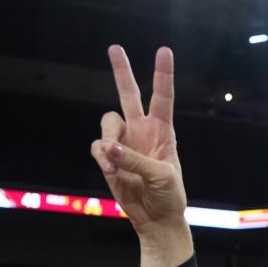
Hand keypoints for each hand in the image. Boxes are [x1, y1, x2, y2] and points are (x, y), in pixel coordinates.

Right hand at [90, 46, 187, 238]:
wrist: (156, 219)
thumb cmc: (169, 196)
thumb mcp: (163, 177)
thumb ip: (136, 160)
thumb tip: (109, 147)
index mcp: (163, 131)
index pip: (163, 97)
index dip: (162, 74)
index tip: (164, 51)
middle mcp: (142, 131)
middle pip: (129, 94)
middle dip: (122, 71)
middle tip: (115, 48)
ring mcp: (124, 143)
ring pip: (107, 121)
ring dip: (108, 138)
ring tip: (115, 162)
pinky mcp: (109, 158)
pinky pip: (98, 146)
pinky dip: (102, 157)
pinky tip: (112, 171)